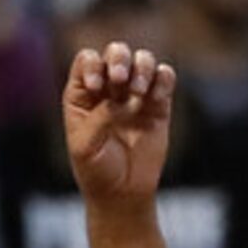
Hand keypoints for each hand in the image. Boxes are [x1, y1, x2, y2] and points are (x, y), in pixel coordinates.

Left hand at [64, 41, 176, 205]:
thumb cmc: (96, 171)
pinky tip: (156, 96)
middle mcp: (108, 89)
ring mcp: (134, 95)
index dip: (92, 65)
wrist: (123, 194)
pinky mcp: (158, 105)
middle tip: (120, 80)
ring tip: (139, 92)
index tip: (95, 86)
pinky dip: (163, 79)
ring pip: (142, 60)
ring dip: (142, 67)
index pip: (86, 61)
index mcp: (83, 94)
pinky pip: (165, 78)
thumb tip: (123, 98)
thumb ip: (99, 117)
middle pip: (115, 53)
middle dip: (119, 59)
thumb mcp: (85, 147)